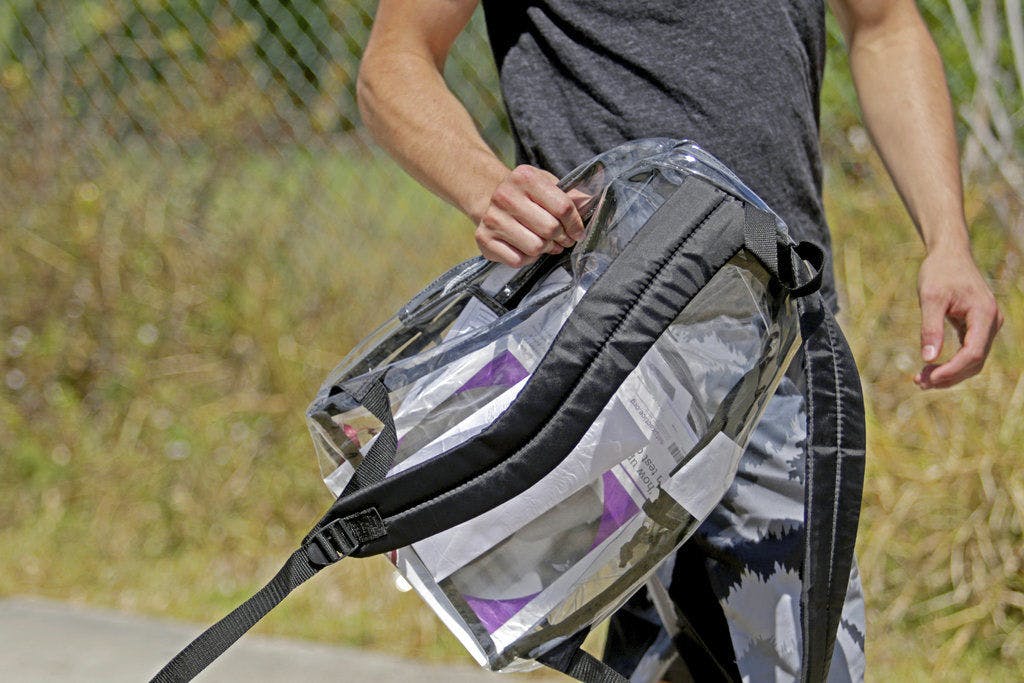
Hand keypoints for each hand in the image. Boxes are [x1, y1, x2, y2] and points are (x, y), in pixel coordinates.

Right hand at [474, 165, 586, 267]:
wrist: (490, 199)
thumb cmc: (527, 196)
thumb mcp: (548, 187)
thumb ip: (572, 197)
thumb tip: (591, 204)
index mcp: (524, 177)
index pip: (563, 207)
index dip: (576, 224)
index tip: (577, 231)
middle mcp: (505, 195)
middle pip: (550, 229)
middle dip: (561, 238)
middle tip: (561, 239)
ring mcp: (492, 218)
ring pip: (535, 247)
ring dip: (545, 249)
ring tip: (544, 242)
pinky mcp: (483, 239)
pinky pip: (518, 260)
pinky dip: (527, 258)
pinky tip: (525, 247)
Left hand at [915, 246, 1001, 388]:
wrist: (949, 255)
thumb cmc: (939, 272)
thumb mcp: (930, 297)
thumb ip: (930, 328)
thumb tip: (928, 358)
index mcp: (984, 314)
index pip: (973, 353)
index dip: (952, 370)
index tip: (929, 378)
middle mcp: (991, 322)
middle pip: (974, 361)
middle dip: (948, 376)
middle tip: (918, 383)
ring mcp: (987, 326)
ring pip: (973, 361)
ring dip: (949, 373)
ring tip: (920, 380)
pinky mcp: (978, 327)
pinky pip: (969, 352)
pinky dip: (952, 363)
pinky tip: (931, 369)